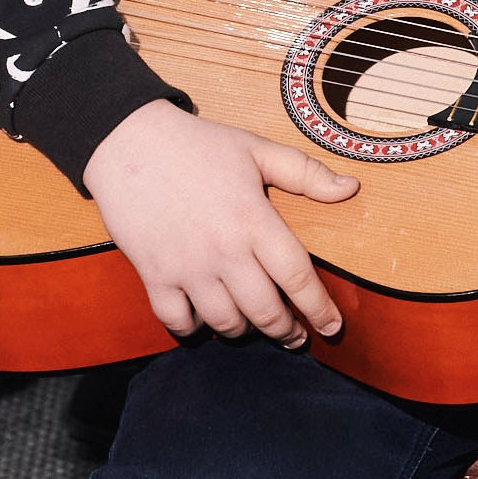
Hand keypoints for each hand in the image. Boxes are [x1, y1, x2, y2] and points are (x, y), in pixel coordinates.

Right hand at [84, 101, 358, 345]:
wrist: (127, 141)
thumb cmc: (197, 145)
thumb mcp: (256, 150)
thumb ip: (306, 173)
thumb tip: (351, 189)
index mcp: (254, 221)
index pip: (298, 278)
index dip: (319, 310)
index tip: (331, 327)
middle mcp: (224, 251)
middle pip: (265, 312)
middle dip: (286, 332)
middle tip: (295, 337)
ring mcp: (187, 267)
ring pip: (225, 323)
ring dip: (244, 331)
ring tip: (252, 326)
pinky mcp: (154, 275)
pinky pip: (177, 321)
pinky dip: (193, 329)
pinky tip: (204, 320)